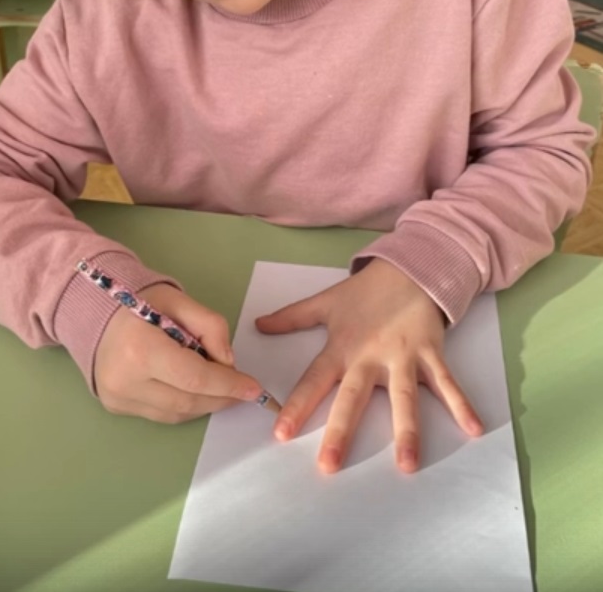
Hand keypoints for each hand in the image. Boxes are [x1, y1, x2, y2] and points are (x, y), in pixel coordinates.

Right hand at [94, 284, 263, 422]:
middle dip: (221, 397)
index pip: (194, 378)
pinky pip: (161, 414)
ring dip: (205, 404)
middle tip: (241, 388)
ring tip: (220, 388)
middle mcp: (125, 380)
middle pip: (188, 401)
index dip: (228, 385)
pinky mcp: (116, 407)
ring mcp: (118, 398)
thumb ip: (210, 326)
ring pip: (176, 414)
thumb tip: (228, 362)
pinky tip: (194, 390)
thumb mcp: (179, 301)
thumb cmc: (140, 302)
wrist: (96, 312)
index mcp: (140, 349)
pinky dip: (185, 406)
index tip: (253, 388)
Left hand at [256, 259, 482, 473]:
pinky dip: (462, 405)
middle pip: (353, 398)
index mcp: (342, 347)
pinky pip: (447, 383)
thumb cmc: (366, 292)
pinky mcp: (430, 353)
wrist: (408, 267)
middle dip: (341, 431)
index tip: (281, 434)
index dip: (296, 405)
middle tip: (329, 465)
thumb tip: (258, 324)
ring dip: (407, 431)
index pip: (314, 380)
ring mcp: (403, 356)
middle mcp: (370, 356)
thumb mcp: (326, 302)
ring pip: (403, 398)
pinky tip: (474, 429)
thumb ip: (292, 318)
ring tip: (407, 464)